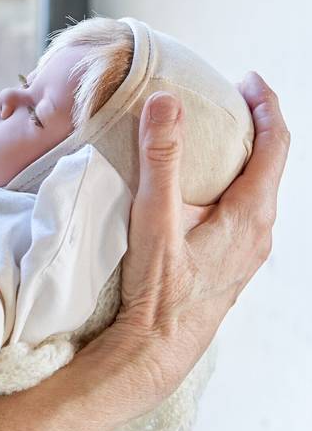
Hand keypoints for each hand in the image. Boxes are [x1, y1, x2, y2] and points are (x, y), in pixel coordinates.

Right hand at [109, 71, 288, 405]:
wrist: (156, 350)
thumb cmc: (158, 290)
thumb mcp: (156, 218)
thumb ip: (161, 159)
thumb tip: (166, 102)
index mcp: (251, 214)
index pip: (275, 145)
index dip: (266, 105)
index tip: (249, 79)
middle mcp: (259, 232)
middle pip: (272, 165)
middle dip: (256, 125)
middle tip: (231, 98)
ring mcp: (248, 251)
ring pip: (259, 189)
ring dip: (245, 156)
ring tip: (216, 136)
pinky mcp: (232, 263)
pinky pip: (245, 209)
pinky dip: (233, 182)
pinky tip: (203, 188)